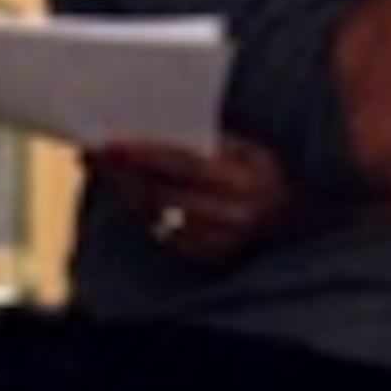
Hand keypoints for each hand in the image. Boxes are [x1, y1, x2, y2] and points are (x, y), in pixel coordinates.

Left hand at [86, 134, 300, 269]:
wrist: (299, 217)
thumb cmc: (268, 173)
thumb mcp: (249, 148)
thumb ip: (209, 142)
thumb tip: (154, 131)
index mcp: (247, 181)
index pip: (182, 165)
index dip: (141, 154)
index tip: (106, 144)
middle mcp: (234, 216)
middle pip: (161, 193)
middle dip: (122, 173)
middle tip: (90, 155)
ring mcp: (222, 243)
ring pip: (158, 216)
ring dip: (127, 193)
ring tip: (106, 171)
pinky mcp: (210, 259)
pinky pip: (165, 234)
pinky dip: (144, 213)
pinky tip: (130, 195)